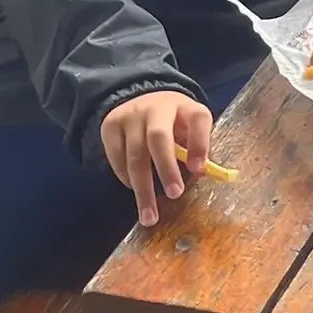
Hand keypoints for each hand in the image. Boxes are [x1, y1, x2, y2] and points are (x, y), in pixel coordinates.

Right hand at [100, 90, 212, 227]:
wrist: (139, 97)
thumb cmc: (172, 121)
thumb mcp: (189, 126)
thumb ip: (196, 147)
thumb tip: (201, 173)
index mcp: (185, 106)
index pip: (197, 119)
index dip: (199, 144)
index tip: (199, 169)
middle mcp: (157, 107)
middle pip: (159, 138)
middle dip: (166, 168)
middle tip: (174, 194)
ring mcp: (131, 115)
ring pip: (135, 154)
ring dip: (142, 188)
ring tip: (149, 215)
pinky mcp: (110, 125)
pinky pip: (116, 157)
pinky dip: (125, 177)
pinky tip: (134, 190)